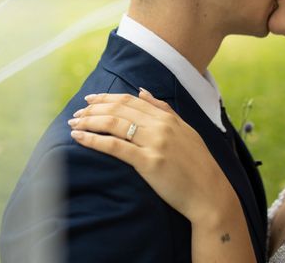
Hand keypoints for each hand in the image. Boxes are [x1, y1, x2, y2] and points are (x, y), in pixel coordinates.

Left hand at [68, 89, 236, 224]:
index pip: (129, 100)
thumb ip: (164, 109)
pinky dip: (94, 140)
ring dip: (89, 121)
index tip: (89, 100)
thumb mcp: (185, 130)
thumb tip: (143, 91)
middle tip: (76, 113)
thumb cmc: (197, 164)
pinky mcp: (149, 162)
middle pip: (118, 109)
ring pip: (114, 124)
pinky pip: (115, 146)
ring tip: (74, 124)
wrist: (210, 193)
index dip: (106, 98)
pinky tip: (80, 138)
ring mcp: (155, 142)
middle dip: (93, 108)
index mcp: (167, 117)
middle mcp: (160, 125)